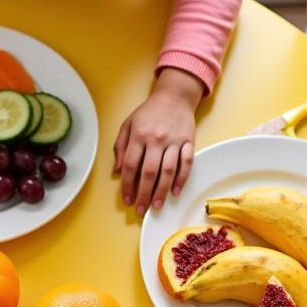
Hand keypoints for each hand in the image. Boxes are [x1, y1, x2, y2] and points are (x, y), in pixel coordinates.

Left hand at [114, 67, 200, 216]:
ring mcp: (174, 141)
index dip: (127, 185)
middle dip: (144, 194)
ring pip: (168, 170)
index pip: (130, 165)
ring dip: (162, 191)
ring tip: (156, 206)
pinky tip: (176, 192)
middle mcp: (156, 139)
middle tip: (141, 210)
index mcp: (139, 135)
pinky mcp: (189, 141)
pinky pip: (186, 163)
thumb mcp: (128, 124)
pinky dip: (182, 179)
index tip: (127, 199)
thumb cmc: (149, 112)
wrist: (175, 96)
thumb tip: (117, 170)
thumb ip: (120, 146)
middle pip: (149, 172)